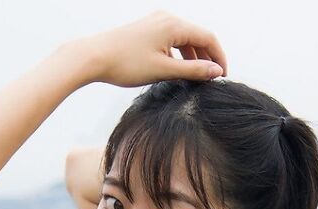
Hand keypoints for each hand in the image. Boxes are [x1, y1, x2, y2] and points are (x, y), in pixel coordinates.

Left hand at [83, 10, 226, 88]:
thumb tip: (216, 72)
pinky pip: (171, 40)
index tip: (223, 77)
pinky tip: (176, 71)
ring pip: (183, 39)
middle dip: (207, 58)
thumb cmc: (127, 64)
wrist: (94, 56)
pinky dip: (178, 55)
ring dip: (192, 57)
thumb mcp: (164, 71)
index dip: (219, 58)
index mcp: (174, 25)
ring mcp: (156, 22)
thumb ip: (193, 71)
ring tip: (195, 79)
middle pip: (197, 37)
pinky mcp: (147, 29)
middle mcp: (167, 18)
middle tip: (211, 80)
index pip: (208, 38)